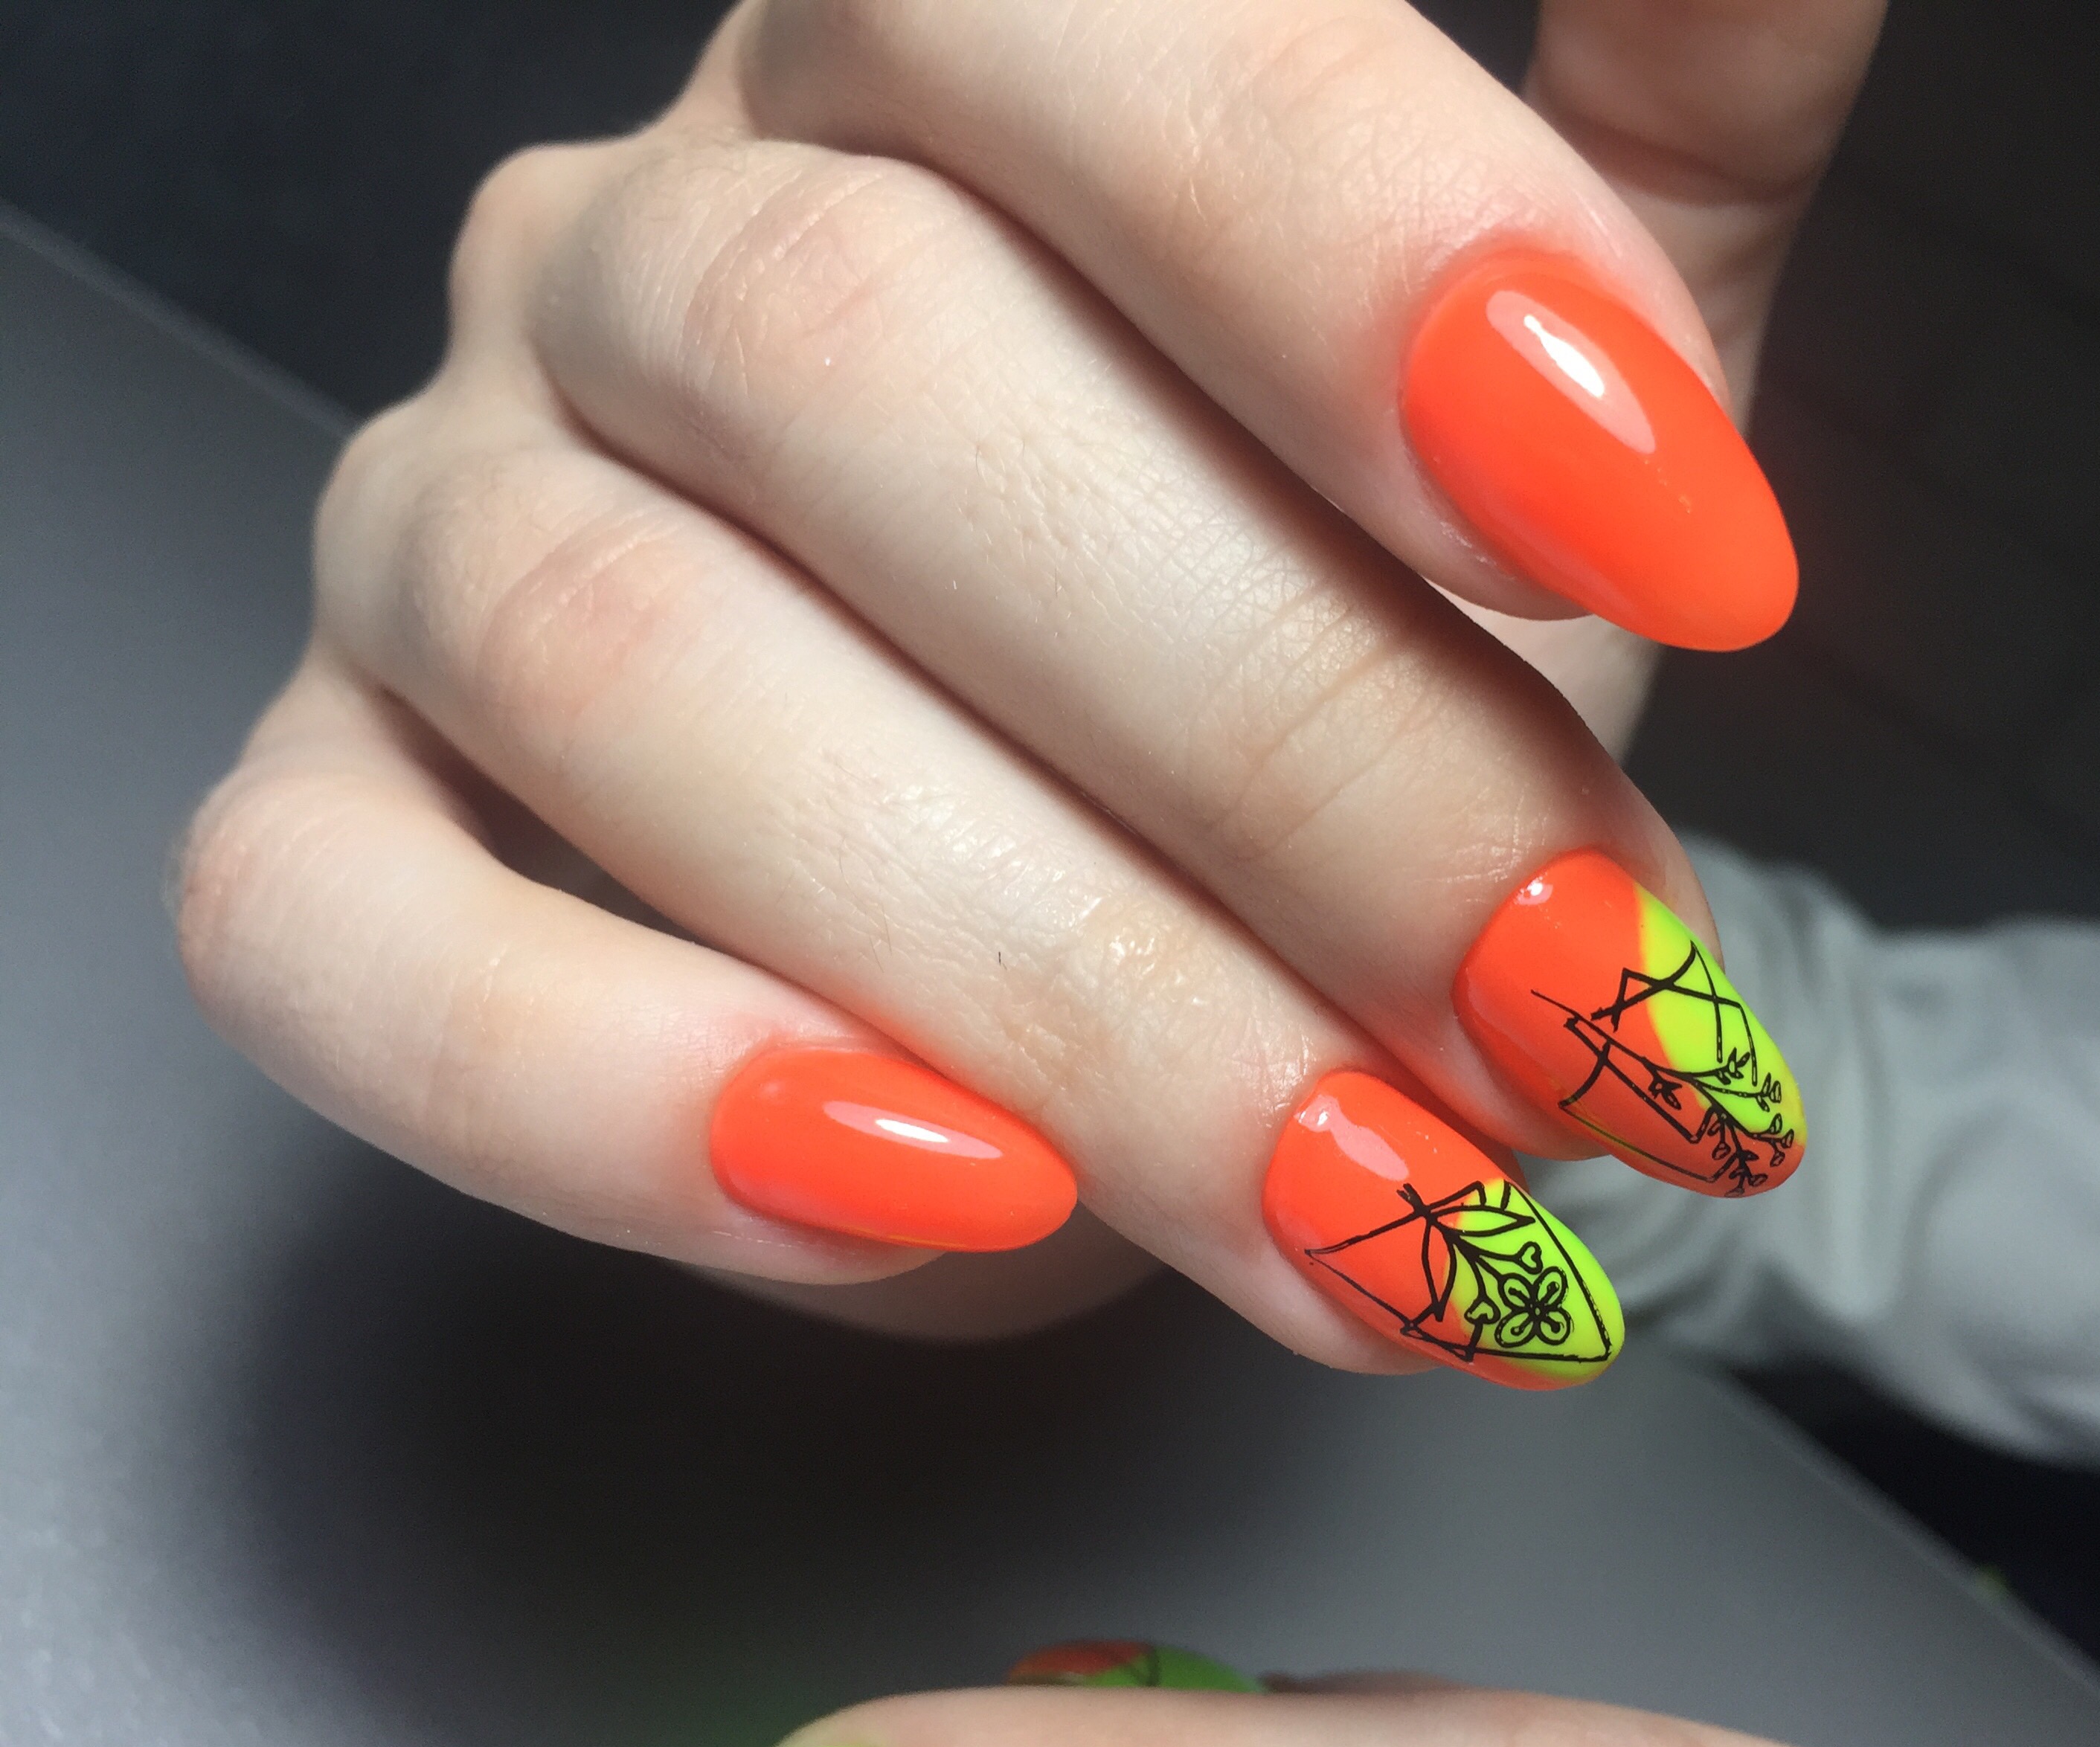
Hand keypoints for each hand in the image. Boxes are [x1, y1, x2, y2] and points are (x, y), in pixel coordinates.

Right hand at [177, 0, 1879, 1382]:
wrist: (1181, 890)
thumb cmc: (1378, 594)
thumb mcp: (1578, 354)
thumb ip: (1666, 118)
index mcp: (941, 43)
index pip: (1069, 8)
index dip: (1357, 249)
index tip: (1685, 543)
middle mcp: (643, 247)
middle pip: (855, 367)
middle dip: (1277, 733)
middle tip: (1562, 995)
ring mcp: (449, 531)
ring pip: (638, 676)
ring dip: (1052, 982)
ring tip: (1364, 1190)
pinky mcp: (333, 825)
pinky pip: (358, 937)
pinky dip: (631, 1095)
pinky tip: (936, 1195)